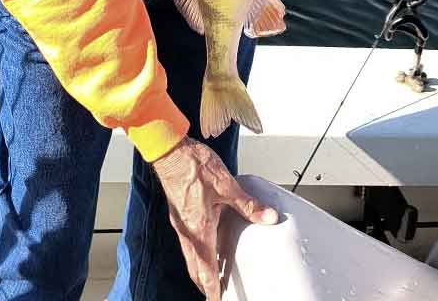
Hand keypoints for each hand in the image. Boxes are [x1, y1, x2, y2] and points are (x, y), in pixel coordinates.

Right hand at [151, 137, 277, 299]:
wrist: (168, 150)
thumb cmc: (193, 164)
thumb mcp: (226, 184)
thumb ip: (247, 204)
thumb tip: (269, 217)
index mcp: (200, 228)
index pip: (206, 269)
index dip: (212, 289)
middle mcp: (187, 230)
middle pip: (194, 267)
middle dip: (204, 283)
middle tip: (215, 293)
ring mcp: (180, 222)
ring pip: (188, 255)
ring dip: (199, 268)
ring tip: (211, 275)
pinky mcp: (177, 213)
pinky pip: (186, 241)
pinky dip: (195, 252)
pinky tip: (203, 244)